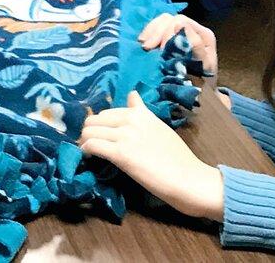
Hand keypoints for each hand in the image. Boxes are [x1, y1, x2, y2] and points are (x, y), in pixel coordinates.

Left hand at [78, 91, 225, 220]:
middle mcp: (130, 119)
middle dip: (89, 132)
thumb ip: (142, 112)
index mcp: (140, 112)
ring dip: (85, 141)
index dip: (101, 124)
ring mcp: (125, 136)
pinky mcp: (121, 154)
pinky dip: (85, 150)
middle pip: (94, 120)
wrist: (190, 179)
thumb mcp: (159, 127)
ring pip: (89, 131)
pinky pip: (92, 145)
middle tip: (91, 145)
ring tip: (88, 152)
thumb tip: (132, 94)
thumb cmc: (178, 158)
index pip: (108, 112)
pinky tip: (88, 157)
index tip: (100, 135)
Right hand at [139, 12, 218, 75]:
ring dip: (150, 32)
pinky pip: (157, 28)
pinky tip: (143, 43)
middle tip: (146, 47)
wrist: (201, 95)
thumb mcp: (203, 66)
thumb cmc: (203, 82)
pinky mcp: (172, 37)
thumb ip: (195, 45)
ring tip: (143, 45)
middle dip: (155, 32)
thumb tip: (179, 24)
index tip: (158, 49)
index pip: (180, 21)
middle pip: (169, 19)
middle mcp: (193, 29)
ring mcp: (182, 32)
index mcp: (203, 34)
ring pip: (161, 21)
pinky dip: (148, 34)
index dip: (166, 32)